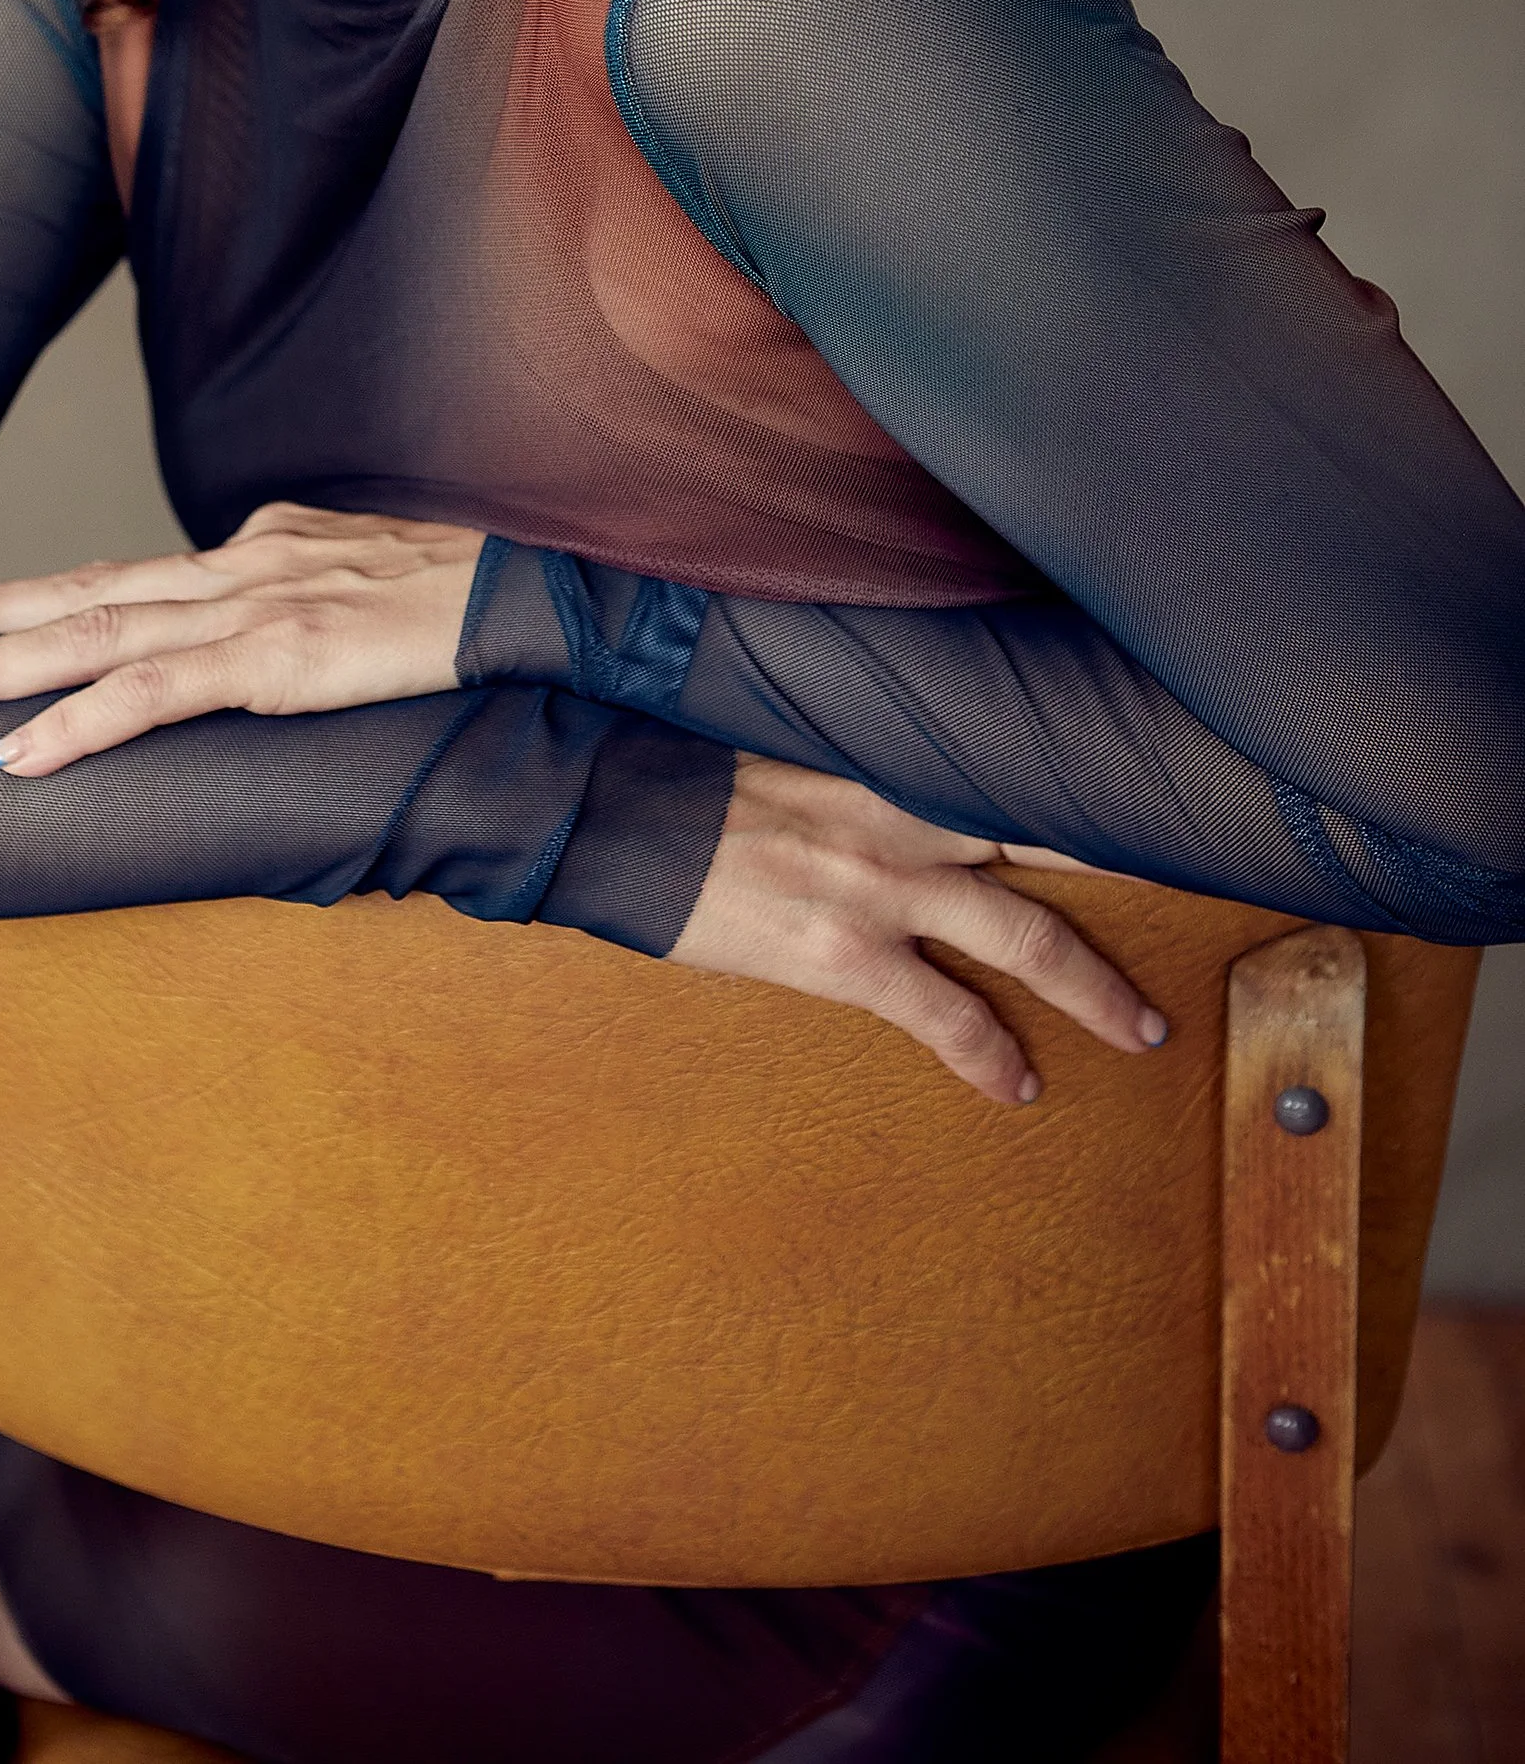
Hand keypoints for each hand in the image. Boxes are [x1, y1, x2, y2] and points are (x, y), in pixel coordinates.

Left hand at [0, 503, 481, 775]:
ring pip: (96, 634)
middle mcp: (241, 563)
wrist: (537, 599)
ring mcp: (253, 605)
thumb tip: (271, 636)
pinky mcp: (276, 657)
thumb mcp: (369, 586)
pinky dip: (77, 723)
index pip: (134, 572)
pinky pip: (154, 693)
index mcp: (260, 545)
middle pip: (89, 591)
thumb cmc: (471, 601)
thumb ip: (307, 602)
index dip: (47, 593)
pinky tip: (22, 753)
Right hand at [669, 755, 1168, 1106]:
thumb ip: (850, 754)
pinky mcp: (847, 955)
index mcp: (890, 754)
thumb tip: (888, 766)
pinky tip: (1016, 1081)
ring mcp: (884, 886)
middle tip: (1201, 897)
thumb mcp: (781, 737)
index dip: (1090, 774)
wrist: (617, 813)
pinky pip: (947, 1016)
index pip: (1017, 756)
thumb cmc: (687, 771)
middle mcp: (907, 814)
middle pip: (1055, 842)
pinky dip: (990, 1053)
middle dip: (1134, 873)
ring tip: (1139, 1030)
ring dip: (1095, 988)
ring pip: (1029, 936)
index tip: (1151, 780)